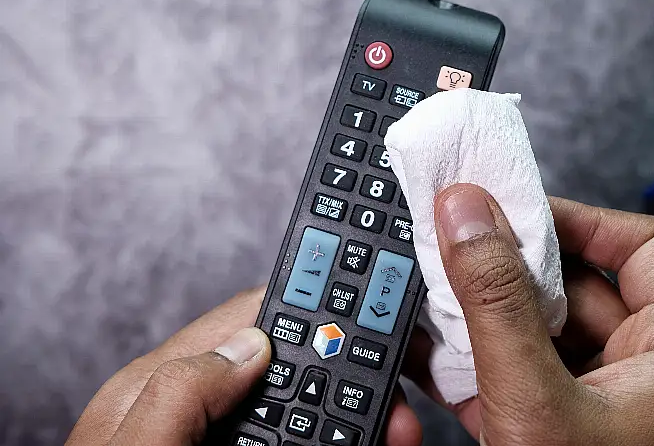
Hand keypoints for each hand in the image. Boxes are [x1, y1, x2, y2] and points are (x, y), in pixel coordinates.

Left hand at [67, 287, 422, 445]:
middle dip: (352, 375)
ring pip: (306, 413)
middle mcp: (197, 408)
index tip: (374, 321)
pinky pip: (301, 439)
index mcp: (160, 382)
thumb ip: (181, 392)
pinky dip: (341, 440)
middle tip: (400, 403)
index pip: (254, 319)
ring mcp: (223, 440)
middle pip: (293, 368)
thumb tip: (251, 343)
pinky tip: (367, 443)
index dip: (318, 312)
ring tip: (398, 434)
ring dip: (357, 417)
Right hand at [403, 184, 653, 444]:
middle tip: (456, 244)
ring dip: (483, 312)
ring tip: (432, 293)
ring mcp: (604, 402)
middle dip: (510, 268)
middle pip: (581, 285)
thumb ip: (497, 302)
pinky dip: (476, 356)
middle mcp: (649, 373)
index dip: (580, 219)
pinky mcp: (562, 426)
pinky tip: (428, 347)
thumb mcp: (533, 401)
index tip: (513, 210)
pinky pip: (520, 369)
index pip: (644, 247)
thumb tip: (468, 211)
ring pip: (541, 327)